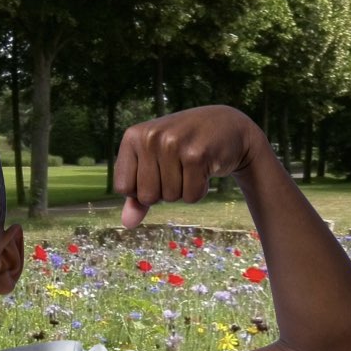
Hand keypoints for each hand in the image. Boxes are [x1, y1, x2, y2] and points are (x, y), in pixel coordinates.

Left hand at [113, 106, 261, 228]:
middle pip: (147, 197)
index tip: (156, 172)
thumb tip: (127, 224)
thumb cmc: (183, 147)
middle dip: (164, 192)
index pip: (123, 188)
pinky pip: (191, 196)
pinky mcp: (197, 155)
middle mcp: (150, 137)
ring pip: (170, 198)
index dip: (141, 190)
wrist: (227, 126)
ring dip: (183, 190)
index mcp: (133, 137)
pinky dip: (200, 190)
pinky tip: (205, 168)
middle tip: (177, 168)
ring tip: (191, 166)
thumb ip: (136, 195)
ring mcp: (173, 144)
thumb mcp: (153, 164)